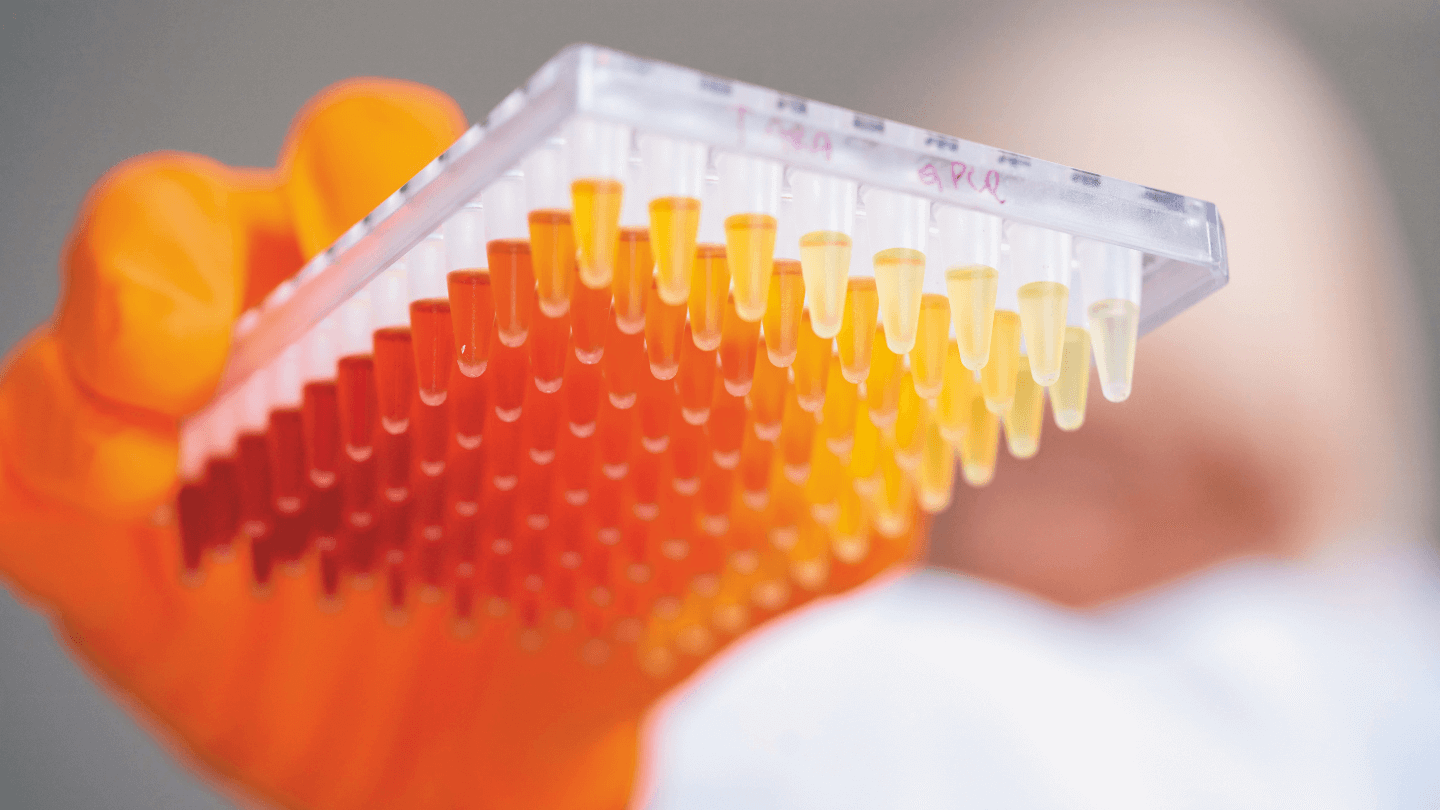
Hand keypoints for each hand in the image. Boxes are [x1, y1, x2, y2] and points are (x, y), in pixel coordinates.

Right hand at [0, 79, 912, 808]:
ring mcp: (209, 413)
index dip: (470, 175)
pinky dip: (53, 438)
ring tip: (169, 369)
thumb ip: (820, 499)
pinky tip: (127, 482)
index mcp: (471, 293)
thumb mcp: (736, 561)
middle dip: (306, 198)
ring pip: (129, 270)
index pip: (451, 174)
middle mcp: (331, 318)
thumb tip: (905, 445)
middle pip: (281, 186)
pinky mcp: (114, 532)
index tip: (524, 229)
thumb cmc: (626, 620)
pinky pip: (34, 448)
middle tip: (355, 249)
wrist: (523, 773)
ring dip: (132, 290)